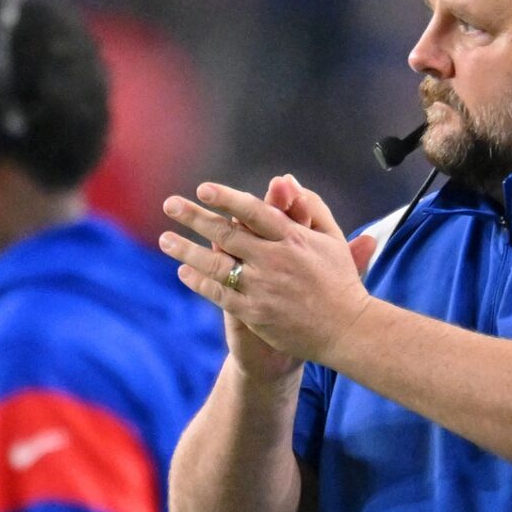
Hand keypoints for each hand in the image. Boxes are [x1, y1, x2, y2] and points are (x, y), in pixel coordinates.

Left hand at [160, 174, 380, 368]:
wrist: (346, 330)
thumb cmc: (340, 281)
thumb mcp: (332, 238)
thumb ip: (310, 207)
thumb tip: (287, 181)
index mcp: (294, 238)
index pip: (253, 211)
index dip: (226, 198)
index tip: (203, 189)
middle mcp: (275, 260)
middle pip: (226, 233)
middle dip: (194, 217)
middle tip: (170, 204)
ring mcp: (262, 287)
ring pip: (215, 264)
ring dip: (186, 250)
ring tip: (165, 239)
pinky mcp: (255, 313)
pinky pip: (219, 294)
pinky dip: (199, 282)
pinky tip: (183, 272)